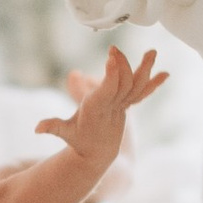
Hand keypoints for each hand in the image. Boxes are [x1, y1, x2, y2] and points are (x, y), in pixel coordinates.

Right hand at [38, 46, 167, 175]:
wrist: (96, 154)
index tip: (112, 56)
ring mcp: (123, 106)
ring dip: (146, 69)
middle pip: (123, 84)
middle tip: (114, 49)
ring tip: (152, 52)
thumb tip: (37, 128)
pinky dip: (154, 83)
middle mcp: (113, 106)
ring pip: (137, 86)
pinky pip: (143, 92)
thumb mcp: (64, 132)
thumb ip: (52, 127)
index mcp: (97, 109)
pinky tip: (166, 73)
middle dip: (122, 65)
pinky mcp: (127, 104)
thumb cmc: (77, 139)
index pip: (109, 90)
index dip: (112, 74)